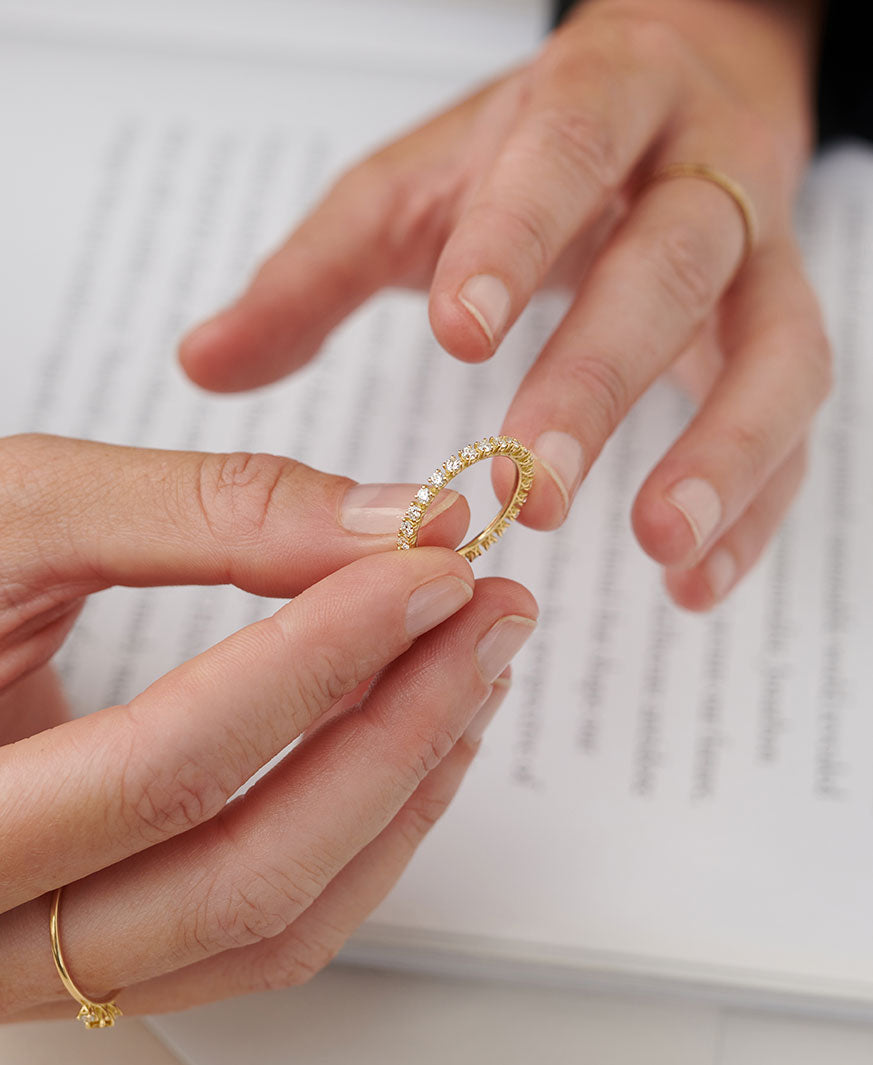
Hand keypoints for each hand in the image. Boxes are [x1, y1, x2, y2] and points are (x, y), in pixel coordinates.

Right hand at [0, 434, 535, 1019]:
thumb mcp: (27, 513)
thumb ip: (206, 511)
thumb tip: (396, 524)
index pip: (166, 769)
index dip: (321, 661)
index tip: (430, 568)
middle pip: (240, 877)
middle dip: (394, 736)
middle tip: (484, 615)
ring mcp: (56, 962)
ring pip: (272, 924)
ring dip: (399, 792)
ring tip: (470, 667)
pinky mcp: (119, 943)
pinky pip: (267, 928)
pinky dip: (362, 832)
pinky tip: (413, 732)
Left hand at [181, 0, 830, 611]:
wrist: (692, 90)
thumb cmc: (538, 152)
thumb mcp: (417, 187)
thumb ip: (314, 272)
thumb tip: (197, 364)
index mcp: (596, 106)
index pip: (562, 155)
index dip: (515, 239)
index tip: (459, 334)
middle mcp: (693, 176)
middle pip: (670, 266)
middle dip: (605, 375)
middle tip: (536, 486)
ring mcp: (759, 258)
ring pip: (777, 347)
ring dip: (725, 452)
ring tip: (658, 547)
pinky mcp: (784, 330)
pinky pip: (796, 419)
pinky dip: (756, 502)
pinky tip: (695, 582)